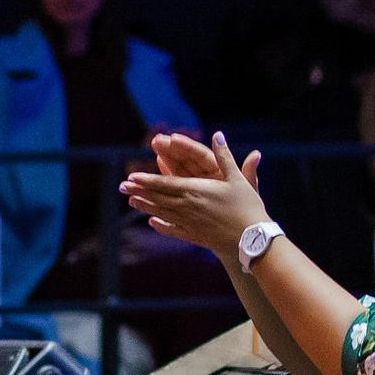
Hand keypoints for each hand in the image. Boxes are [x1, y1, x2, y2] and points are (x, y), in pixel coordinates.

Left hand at [121, 131, 267, 253]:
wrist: (252, 239)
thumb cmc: (247, 207)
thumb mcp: (237, 178)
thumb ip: (225, 156)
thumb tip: (218, 134)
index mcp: (196, 190)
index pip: (164, 184)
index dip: (146, 180)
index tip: (131, 177)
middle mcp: (188, 207)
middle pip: (158, 198)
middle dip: (139, 192)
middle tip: (122, 187)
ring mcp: (189, 223)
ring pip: (162, 213)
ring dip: (146, 206)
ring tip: (132, 202)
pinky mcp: (195, 236)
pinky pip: (173, 230)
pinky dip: (161, 226)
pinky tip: (153, 223)